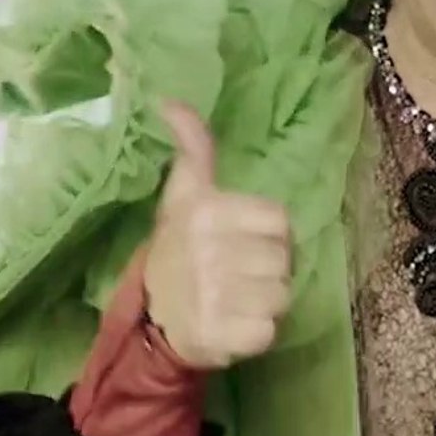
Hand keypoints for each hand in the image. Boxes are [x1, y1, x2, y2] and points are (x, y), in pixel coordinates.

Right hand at [139, 99, 294, 370]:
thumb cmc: (178, 249)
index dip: (266, 234)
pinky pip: (270, 330)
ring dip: (264, 302)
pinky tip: (233, 325)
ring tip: (235, 300)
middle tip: (236, 274)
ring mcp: (215, 295)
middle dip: (266, 269)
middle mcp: (210, 250)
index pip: (279, 221)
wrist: (152, 318)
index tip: (240, 242)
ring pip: (282, 296)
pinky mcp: (223, 335)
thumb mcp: (183, 195)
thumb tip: (171, 100)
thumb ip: (192, 149)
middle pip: (283, 260)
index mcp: (206, 211)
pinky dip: (256, 333)